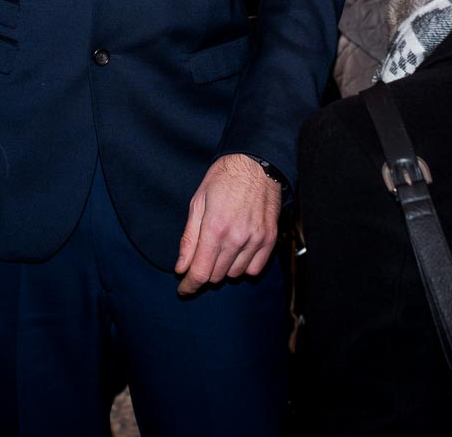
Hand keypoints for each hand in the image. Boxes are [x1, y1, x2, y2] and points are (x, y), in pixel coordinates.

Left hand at [174, 153, 280, 294]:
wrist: (256, 163)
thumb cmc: (222, 179)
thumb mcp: (197, 203)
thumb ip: (189, 239)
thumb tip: (181, 267)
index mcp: (215, 228)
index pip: (200, 272)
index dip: (189, 286)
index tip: (183, 289)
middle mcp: (237, 237)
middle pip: (216, 275)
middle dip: (204, 271)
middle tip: (201, 258)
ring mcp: (256, 239)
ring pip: (235, 274)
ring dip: (224, 268)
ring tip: (221, 247)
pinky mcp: (270, 239)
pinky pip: (255, 269)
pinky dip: (244, 266)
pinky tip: (237, 252)